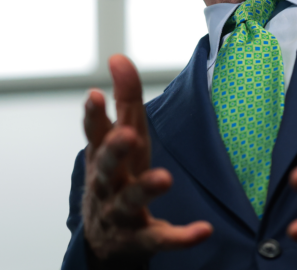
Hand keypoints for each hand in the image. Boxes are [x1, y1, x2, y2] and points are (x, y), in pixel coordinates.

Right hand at [82, 54, 212, 266]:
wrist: (104, 239)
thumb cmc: (117, 175)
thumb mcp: (121, 138)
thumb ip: (124, 100)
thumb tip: (118, 57)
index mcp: (101, 157)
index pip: (94, 134)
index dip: (93, 116)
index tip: (94, 95)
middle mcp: (106, 184)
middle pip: (106, 167)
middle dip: (114, 150)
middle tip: (127, 136)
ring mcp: (120, 214)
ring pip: (129, 201)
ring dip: (146, 188)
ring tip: (166, 178)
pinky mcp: (140, 239)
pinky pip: (159, 238)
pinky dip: (181, 237)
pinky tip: (203, 230)